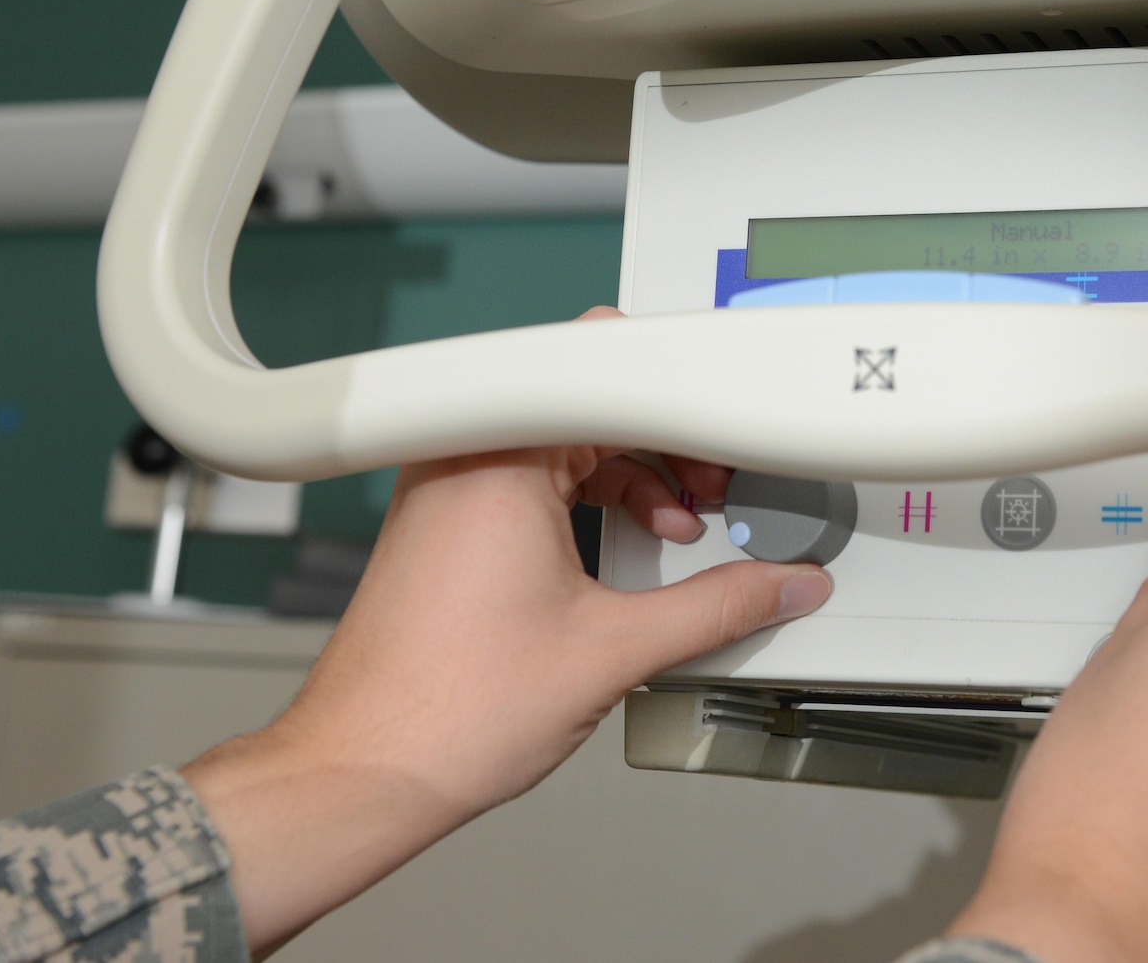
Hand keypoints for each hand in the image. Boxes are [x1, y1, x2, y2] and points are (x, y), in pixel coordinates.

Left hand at [183, 309, 831, 956]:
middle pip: (593, 407)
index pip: (611, 374)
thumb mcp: (615, 649)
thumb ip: (718, 608)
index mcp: (501, 458)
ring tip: (673, 534)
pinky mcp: (441, 526)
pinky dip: (585, 505)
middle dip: (665, 449)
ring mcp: (445, 490)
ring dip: (629, 480)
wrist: (365, 774)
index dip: (685, 410)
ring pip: (562, 446)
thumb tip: (782, 587)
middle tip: (712, 493)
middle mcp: (464, 458)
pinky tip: (617, 557)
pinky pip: (530, 482)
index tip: (725, 444)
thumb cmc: (446, 711)